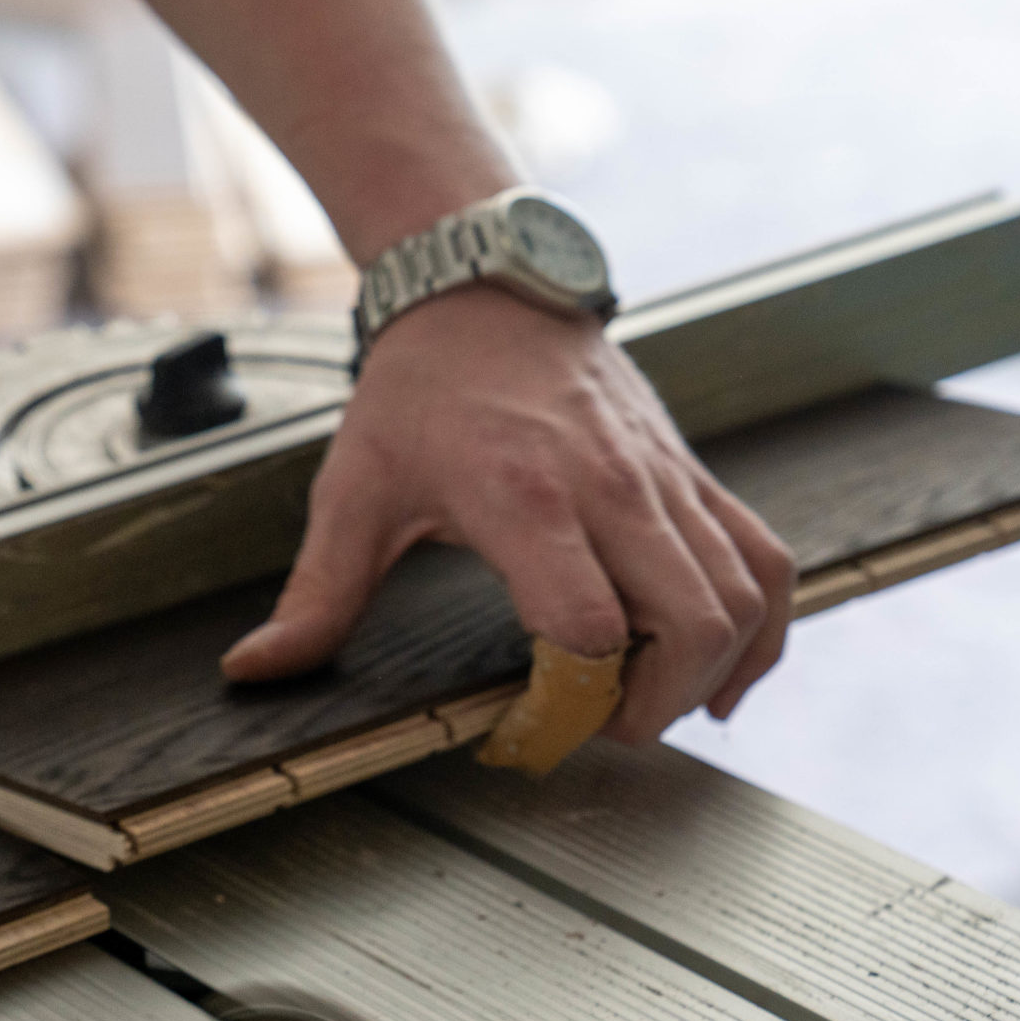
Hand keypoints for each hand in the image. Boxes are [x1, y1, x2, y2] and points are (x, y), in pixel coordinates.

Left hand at [219, 285, 796, 740]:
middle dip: (656, 706)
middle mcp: (613, 490)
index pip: (589, 626)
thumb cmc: (419, 396)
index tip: (538, 725)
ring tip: (653, 704)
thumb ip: (317, 595)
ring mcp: (667, 482)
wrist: (486, 293)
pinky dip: (761, 630)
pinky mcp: (696, 477)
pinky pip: (766, 563)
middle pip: (691, 625)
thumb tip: (253, 671)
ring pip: (743, 599)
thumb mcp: (353, 492)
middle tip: (600, 727)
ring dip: (712, 675)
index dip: (576, 699)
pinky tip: (721, 674)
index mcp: (525, 498)